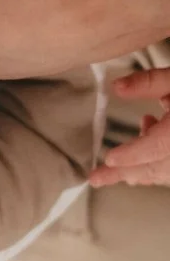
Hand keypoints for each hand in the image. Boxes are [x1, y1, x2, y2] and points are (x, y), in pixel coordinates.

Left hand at [90, 69, 169, 186]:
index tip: (109, 160)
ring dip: (141, 170)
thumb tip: (116, 87)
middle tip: (97, 178)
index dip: (131, 155)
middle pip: (158, 167)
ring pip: (167, 173)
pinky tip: (147, 149)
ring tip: (116, 165)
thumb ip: (148, 82)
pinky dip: (159, 166)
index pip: (157, 147)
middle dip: (126, 172)